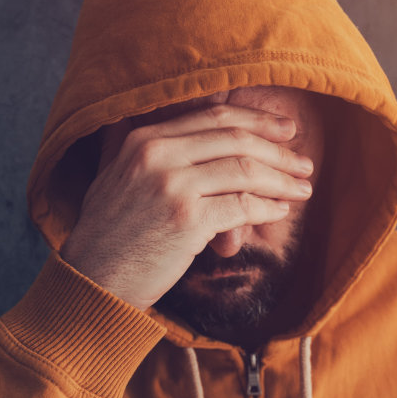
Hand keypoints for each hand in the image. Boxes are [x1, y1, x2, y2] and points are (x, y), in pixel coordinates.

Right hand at [59, 103, 315, 309]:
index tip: (284, 129)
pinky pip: (242, 206)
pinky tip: (279, 212)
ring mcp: (172, 186)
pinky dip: (267, 209)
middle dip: (278, 149)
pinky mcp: (186, 220)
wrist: (92, 281)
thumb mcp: (117, 179)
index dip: (256, 120)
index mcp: (143, 139)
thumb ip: (148, 154)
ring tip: (303, 189)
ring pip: (245, 170)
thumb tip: (192, 141)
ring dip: (282, 180)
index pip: (213, 116)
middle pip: (235, 138)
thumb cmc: (110, 237)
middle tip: (304, 162)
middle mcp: (157, 154)